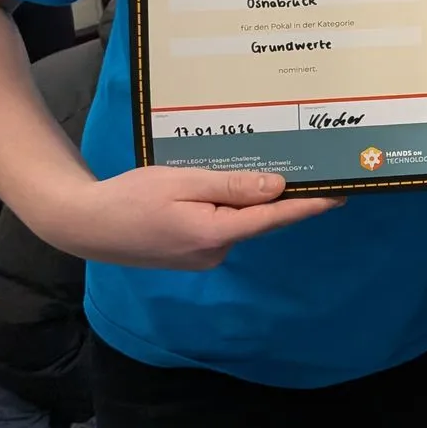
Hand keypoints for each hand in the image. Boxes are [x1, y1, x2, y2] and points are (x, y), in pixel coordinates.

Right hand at [31, 168, 339, 269]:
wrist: (85, 225)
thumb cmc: (131, 198)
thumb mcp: (182, 181)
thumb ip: (231, 186)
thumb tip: (276, 187)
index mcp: (216, 233)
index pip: (275, 217)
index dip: (310, 205)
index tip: (342, 195)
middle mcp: (216, 251)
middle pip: (261, 220)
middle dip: (285, 198)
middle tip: (315, 171)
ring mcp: (204, 256)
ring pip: (242, 223)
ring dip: (254, 201)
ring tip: (274, 172)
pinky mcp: (193, 253)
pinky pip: (224, 226)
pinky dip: (232, 209)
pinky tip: (230, 189)